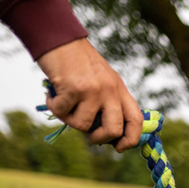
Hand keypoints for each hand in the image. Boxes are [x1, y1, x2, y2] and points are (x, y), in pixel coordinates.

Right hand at [37, 38, 142, 152]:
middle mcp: (110, 91)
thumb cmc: (79, 63)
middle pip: (113, 130)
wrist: (59, 39)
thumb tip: (106, 135)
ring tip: (64, 103)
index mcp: (120, 90)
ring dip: (68, 119)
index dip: (131, 139)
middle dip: (99, 138)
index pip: (136, 120)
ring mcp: (93, 90)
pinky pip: (61, 113)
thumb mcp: (103, 81)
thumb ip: (108, 103)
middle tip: (89, 135)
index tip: (120, 148)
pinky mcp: (73, 88)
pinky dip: (53, 106)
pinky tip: (52, 94)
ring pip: (83, 125)